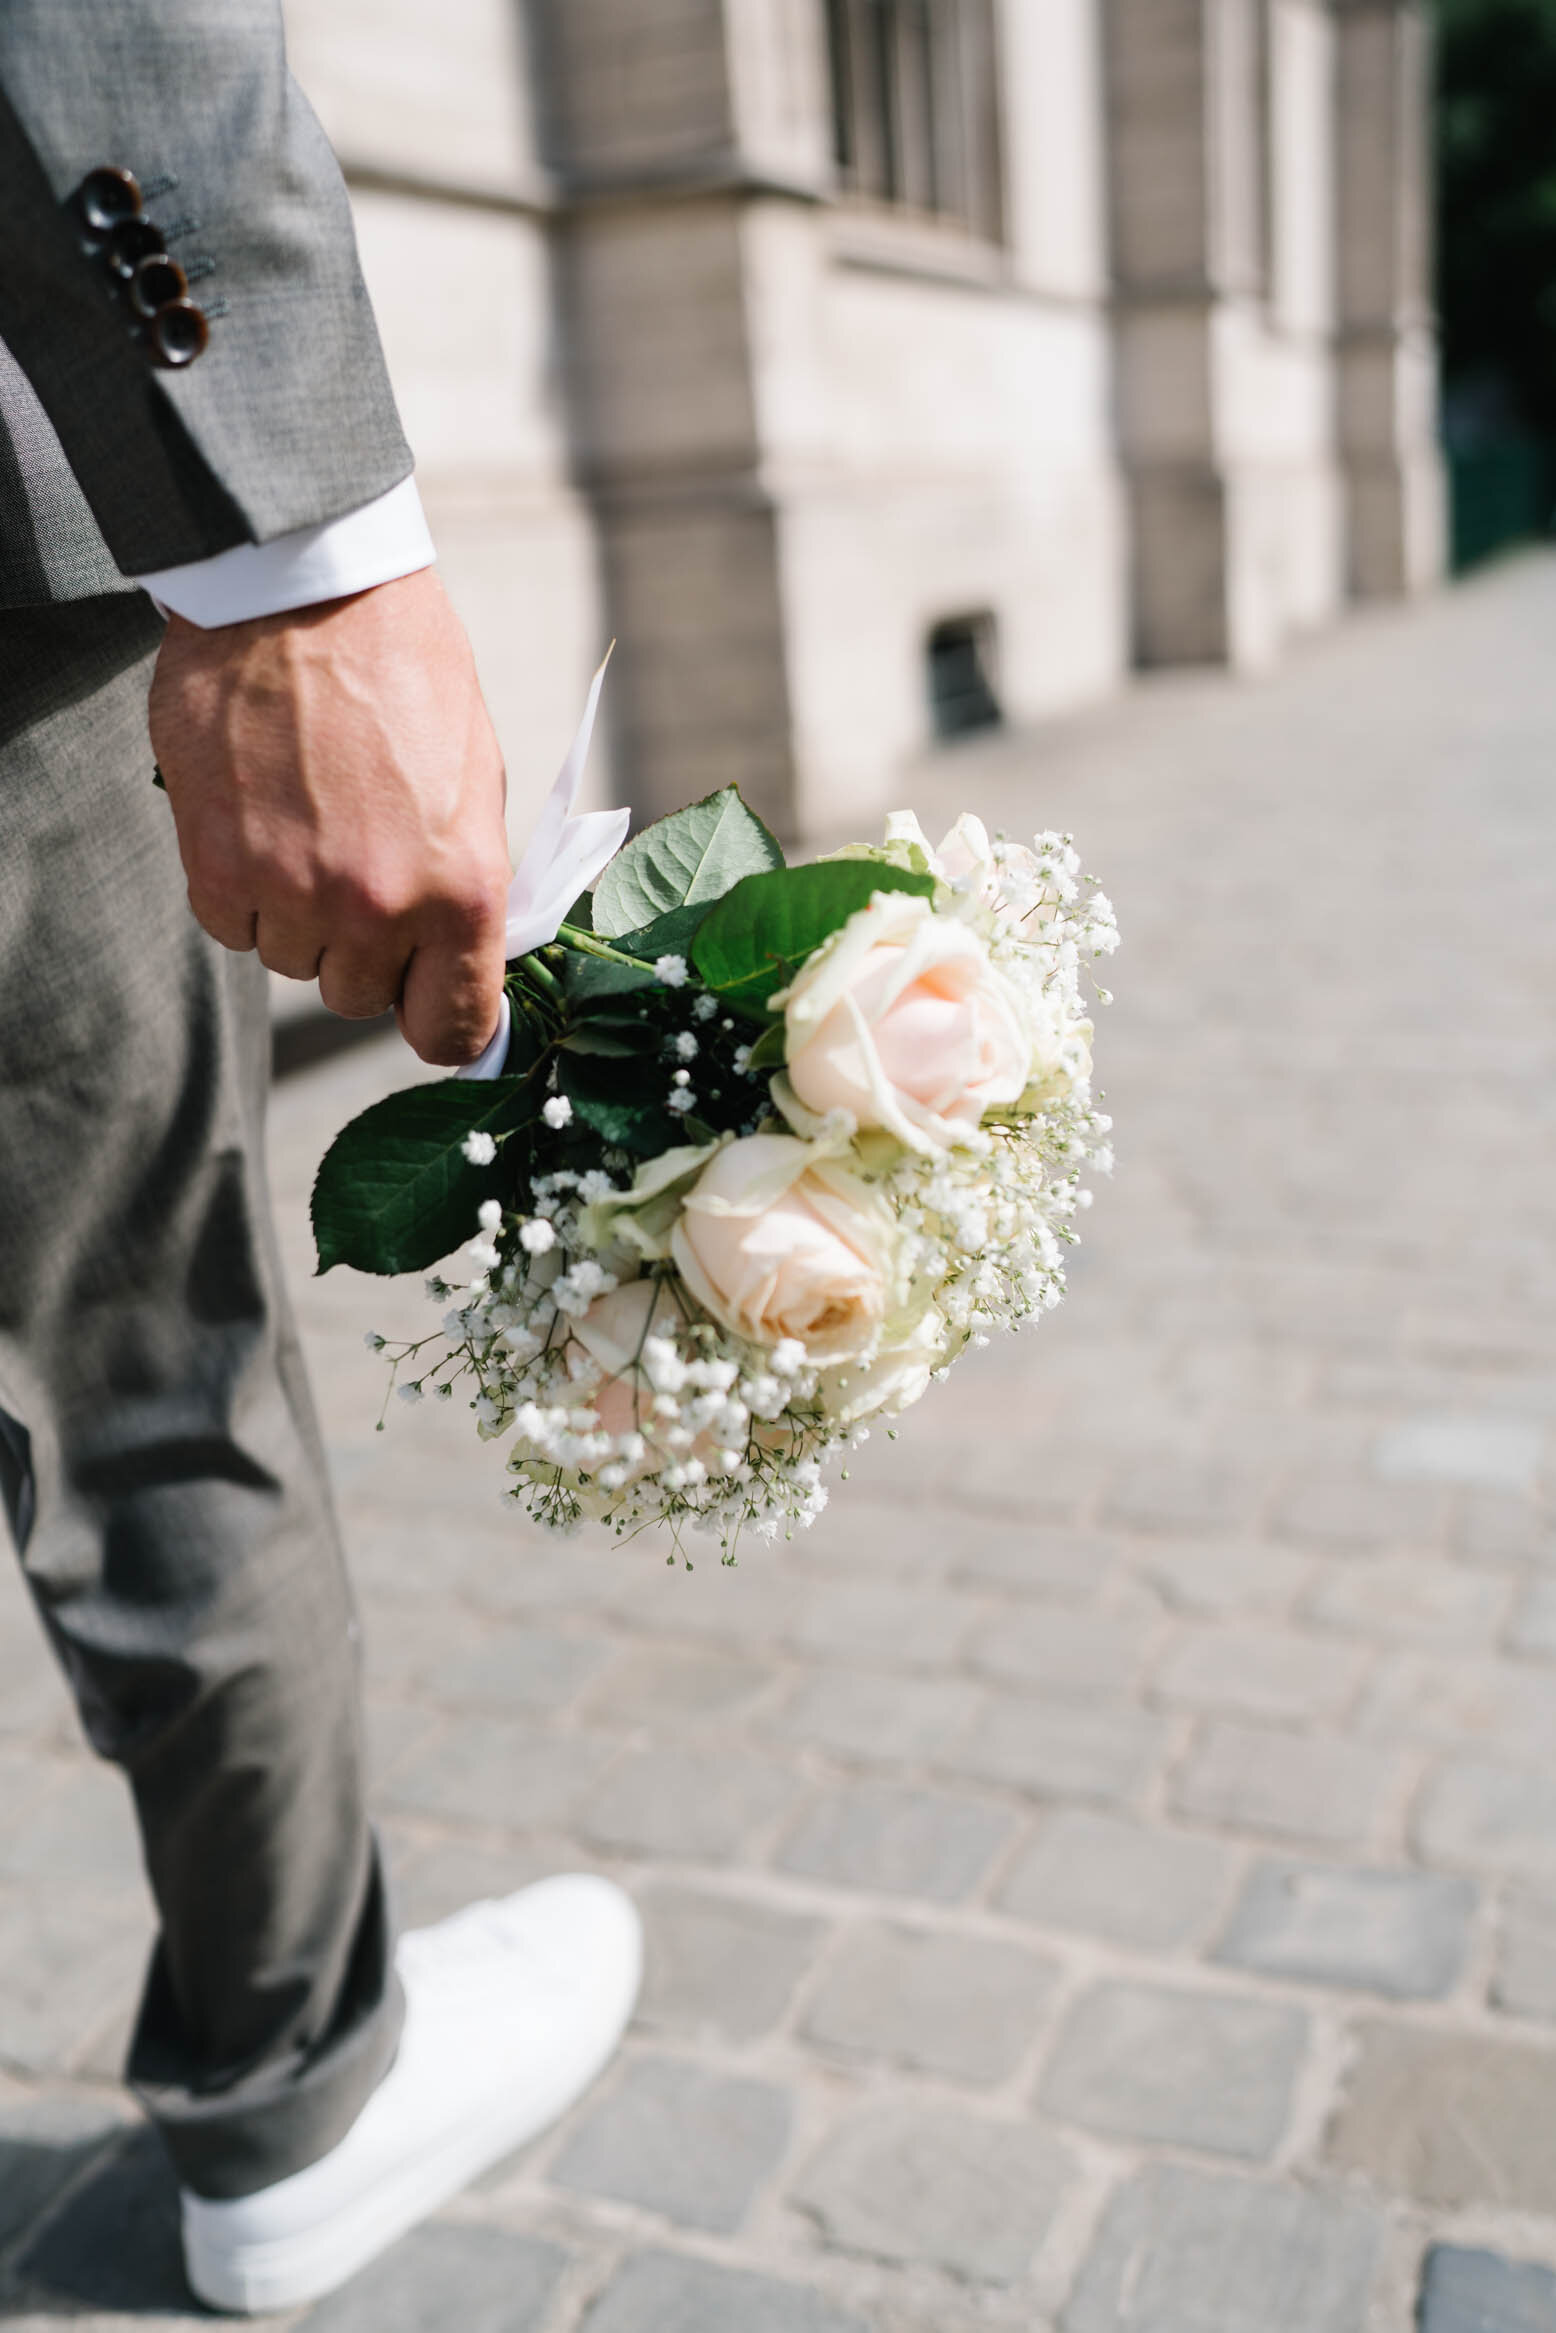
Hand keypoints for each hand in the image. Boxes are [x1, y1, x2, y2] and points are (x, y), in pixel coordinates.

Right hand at [148, 569, 510, 1065]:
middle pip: (359, 998)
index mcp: (462, 891)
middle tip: (359, 871)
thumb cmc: (407, 672)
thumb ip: (468, 884)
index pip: (449, 1030)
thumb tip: (463, 962)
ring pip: (290, 964)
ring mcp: (292, 892)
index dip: (438, 1022)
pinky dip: (242, 890)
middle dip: (362, 951)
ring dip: (298, 916)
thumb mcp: (477, 780)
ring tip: (309, 827)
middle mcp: (377, 907)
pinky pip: (231, 927)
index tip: (427, 1003)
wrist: (306, 591)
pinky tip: (260, 822)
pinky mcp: (216, 867)